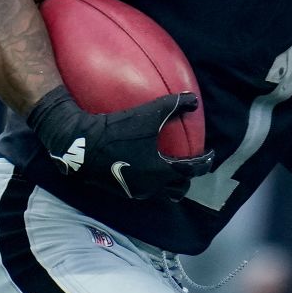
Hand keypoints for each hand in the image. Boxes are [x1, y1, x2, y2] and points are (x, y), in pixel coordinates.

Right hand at [27, 86, 213, 200]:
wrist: (81, 143)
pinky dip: (150, 181)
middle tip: (189, 166)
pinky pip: (143, 189)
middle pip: (178, 188)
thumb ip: (174, 105)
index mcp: (162, 170)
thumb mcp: (149, 114)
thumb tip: (195, 100)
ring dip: (168, 183)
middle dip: (186, 179)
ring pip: (160, 192)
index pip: (192, 170)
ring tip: (168, 169)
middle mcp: (151, 186)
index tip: (210, 156)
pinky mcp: (119, 190)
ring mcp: (134, 191)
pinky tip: (144, 167)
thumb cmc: (118, 130)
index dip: (204, 163)